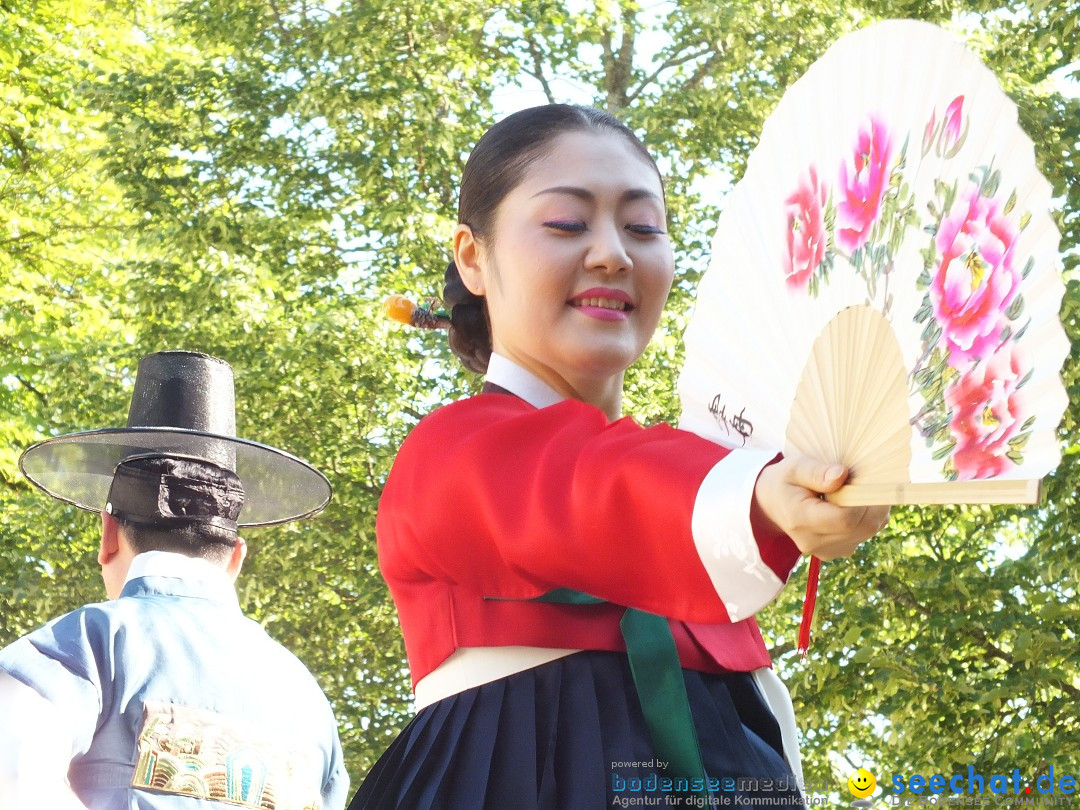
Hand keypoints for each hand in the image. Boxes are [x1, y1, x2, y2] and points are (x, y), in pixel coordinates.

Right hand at [751, 454, 889, 560]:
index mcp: (800, 520)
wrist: (772, 504)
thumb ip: (817, 472)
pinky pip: (866, 533)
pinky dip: (868, 516)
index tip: (862, 478)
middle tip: (867, 479)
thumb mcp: (794, 467)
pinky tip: (855, 502)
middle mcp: (814, 542)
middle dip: (872, 501)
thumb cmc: (786, 481)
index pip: (845, 519)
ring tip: (858, 488)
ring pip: (869, 530)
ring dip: (873, 508)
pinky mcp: (837, 551)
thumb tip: (842, 475)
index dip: (861, 498)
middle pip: (862, 527)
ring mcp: (827, 551)